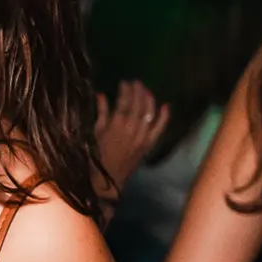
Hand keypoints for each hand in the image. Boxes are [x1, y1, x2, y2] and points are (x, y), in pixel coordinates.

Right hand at [95, 81, 169, 195]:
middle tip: (136, 82)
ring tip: (146, 90)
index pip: (124, 101)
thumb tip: (102, 95)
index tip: (124, 82)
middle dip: (138, 91)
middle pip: (138, 104)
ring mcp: (142, 136)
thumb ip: (101, 113)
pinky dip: (163, 117)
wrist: (108, 180)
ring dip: (149, 99)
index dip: (125, 90)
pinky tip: (165, 105)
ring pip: (149, 113)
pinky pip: (159, 128)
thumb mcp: (95, 133)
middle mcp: (131, 128)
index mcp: (116, 125)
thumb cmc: (96, 156)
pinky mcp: (148, 144)